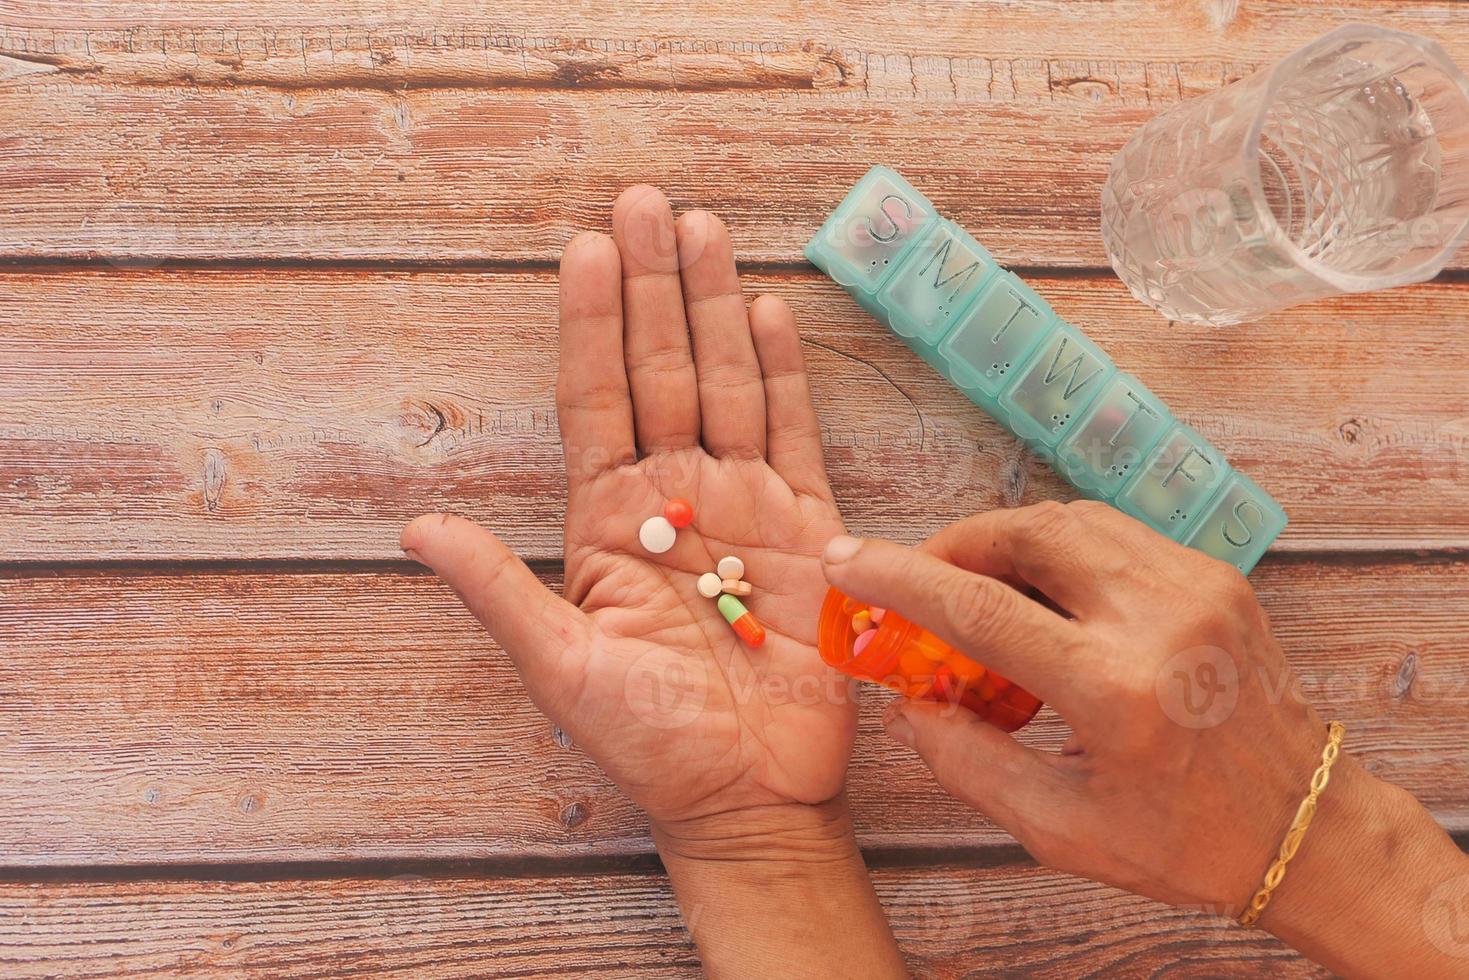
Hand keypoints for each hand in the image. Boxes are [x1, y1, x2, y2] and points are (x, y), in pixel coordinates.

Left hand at [401, 185, 852, 834]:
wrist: (748, 795)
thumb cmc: (649, 743)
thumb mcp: (560, 666)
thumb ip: (497, 588)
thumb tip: (414, 527)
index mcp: (608, 519)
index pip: (593, 397)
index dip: (590, 321)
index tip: (584, 247)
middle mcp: (673, 496)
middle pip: (660, 368)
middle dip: (654, 285)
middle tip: (646, 200)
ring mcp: (743, 504)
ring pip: (726, 382)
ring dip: (714, 307)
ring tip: (702, 229)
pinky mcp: (807, 527)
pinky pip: (793, 433)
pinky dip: (784, 373)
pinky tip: (768, 313)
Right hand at [821, 500, 1466, 974]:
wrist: (1305, 828)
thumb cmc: (1183, 842)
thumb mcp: (1060, 829)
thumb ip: (969, 762)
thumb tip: (908, 702)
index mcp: (1118, 693)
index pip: (983, 610)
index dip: (902, 577)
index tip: (846, 557)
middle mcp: (1161, 621)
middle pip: (1027, 534)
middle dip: (955, 543)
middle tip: (917, 575)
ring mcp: (1197, 587)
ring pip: (1070, 519)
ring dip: (1005, 539)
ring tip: (974, 584)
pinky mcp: (1215, 575)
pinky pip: (1113, 533)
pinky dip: (1058, 547)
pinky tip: (1041, 590)